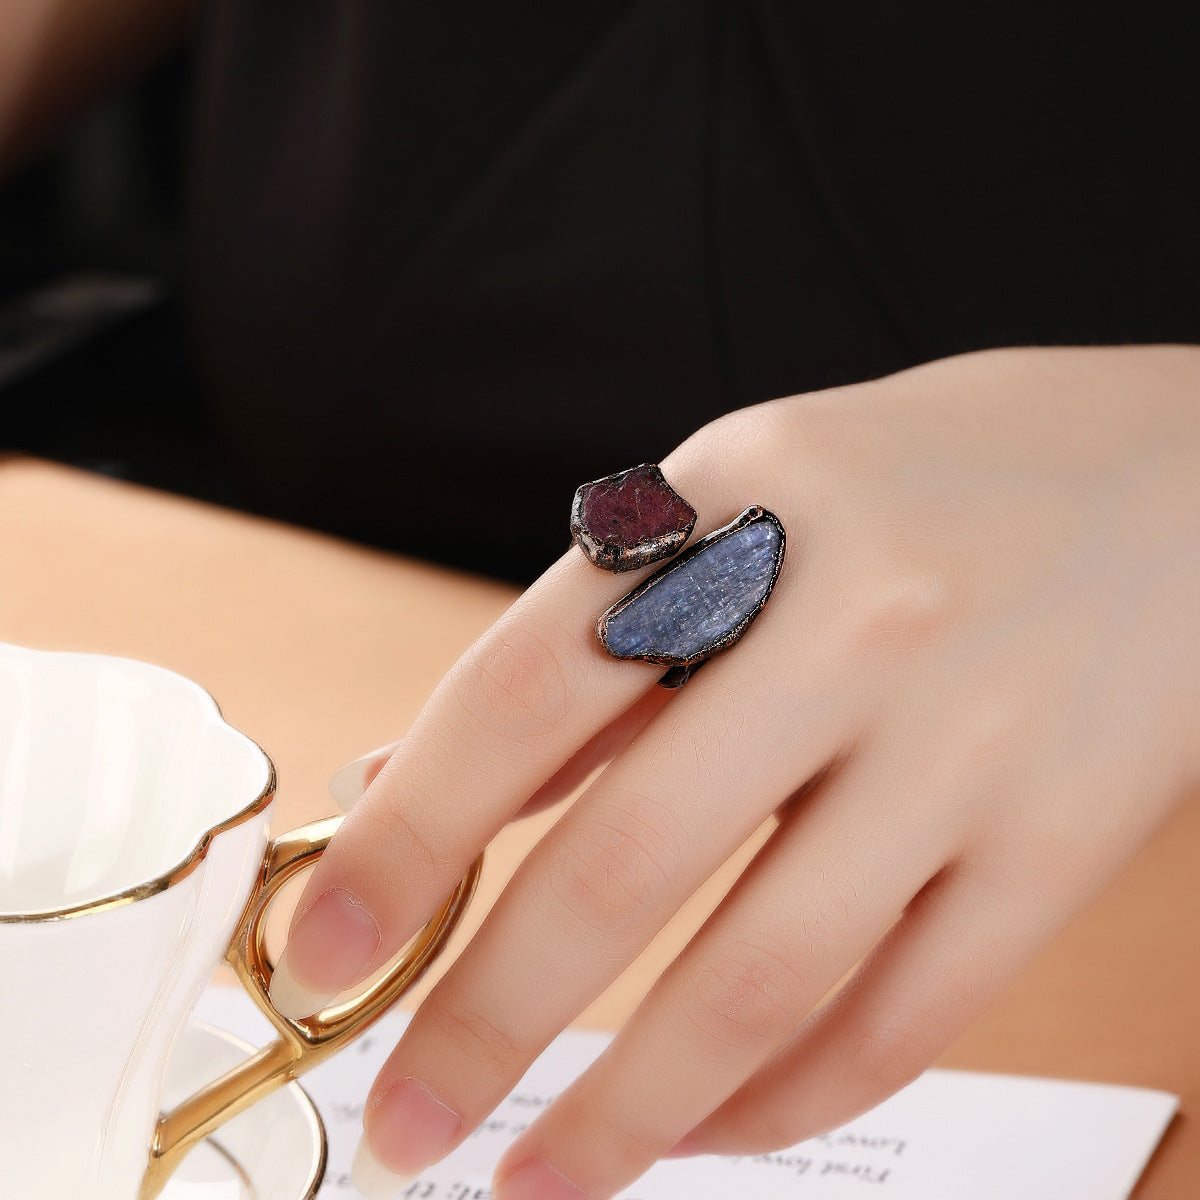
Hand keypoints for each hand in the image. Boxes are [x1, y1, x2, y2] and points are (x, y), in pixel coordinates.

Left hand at [272, 345, 1199, 1199]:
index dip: (409, 841)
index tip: (324, 953)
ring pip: (768, 975)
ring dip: (632, 1108)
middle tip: (405, 1117)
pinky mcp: (1062, 841)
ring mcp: (972, 739)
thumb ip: (594, 656)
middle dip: (491, 1019)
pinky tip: (714, 1127)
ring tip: (541, 1176)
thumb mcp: (745, 502)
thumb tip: (426, 788)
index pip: (528, 694)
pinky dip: (788, 1098)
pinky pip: (907, 1013)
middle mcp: (856, 620)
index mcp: (744, 505)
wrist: (1175, 480)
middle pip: (630, 862)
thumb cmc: (930, 484)